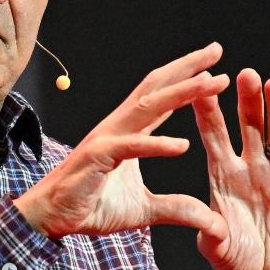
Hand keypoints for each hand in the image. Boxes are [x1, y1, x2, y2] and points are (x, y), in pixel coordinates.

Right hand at [15, 43, 230, 238]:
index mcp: (129, 132)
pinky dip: (156, 145)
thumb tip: (208, 219)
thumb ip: (176, 209)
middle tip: (216, 50)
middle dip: (187, 68)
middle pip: (157, 88)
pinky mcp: (97, 157)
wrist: (52, 218)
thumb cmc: (92, 207)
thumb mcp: (145, 211)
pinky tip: (183, 145)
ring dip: (181, 92)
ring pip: (148, 107)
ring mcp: (107, 138)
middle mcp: (119, 126)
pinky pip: (131, 147)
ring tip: (211, 82)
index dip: (187, 79)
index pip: (162, 97)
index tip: (216, 66)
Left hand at [192, 68, 269, 269]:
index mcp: (222, 174)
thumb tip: (205, 218)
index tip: (199, 84)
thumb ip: (210, 228)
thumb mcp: (214, 244)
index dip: (207, 111)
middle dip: (247, 101)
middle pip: (249, 126)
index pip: (213, 135)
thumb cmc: (232, 260)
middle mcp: (250, 167)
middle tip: (245, 73)